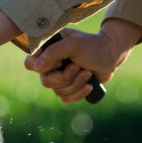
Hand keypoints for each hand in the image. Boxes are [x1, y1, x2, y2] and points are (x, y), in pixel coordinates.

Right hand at [24, 18, 141, 102]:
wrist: (111, 57)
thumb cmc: (93, 46)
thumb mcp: (74, 44)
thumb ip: (54, 52)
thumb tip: (37, 68)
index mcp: (47, 50)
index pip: (30, 63)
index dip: (41, 67)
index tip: (59, 61)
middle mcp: (50, 64)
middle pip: (46, 81)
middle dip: (66, 77)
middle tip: (78, 67)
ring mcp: (58, 77)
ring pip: (57, 91)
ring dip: (76, 84)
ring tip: (87, 73)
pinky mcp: (68, 87)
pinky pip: (65, 98)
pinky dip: (79, 93)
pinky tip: (89, 85)